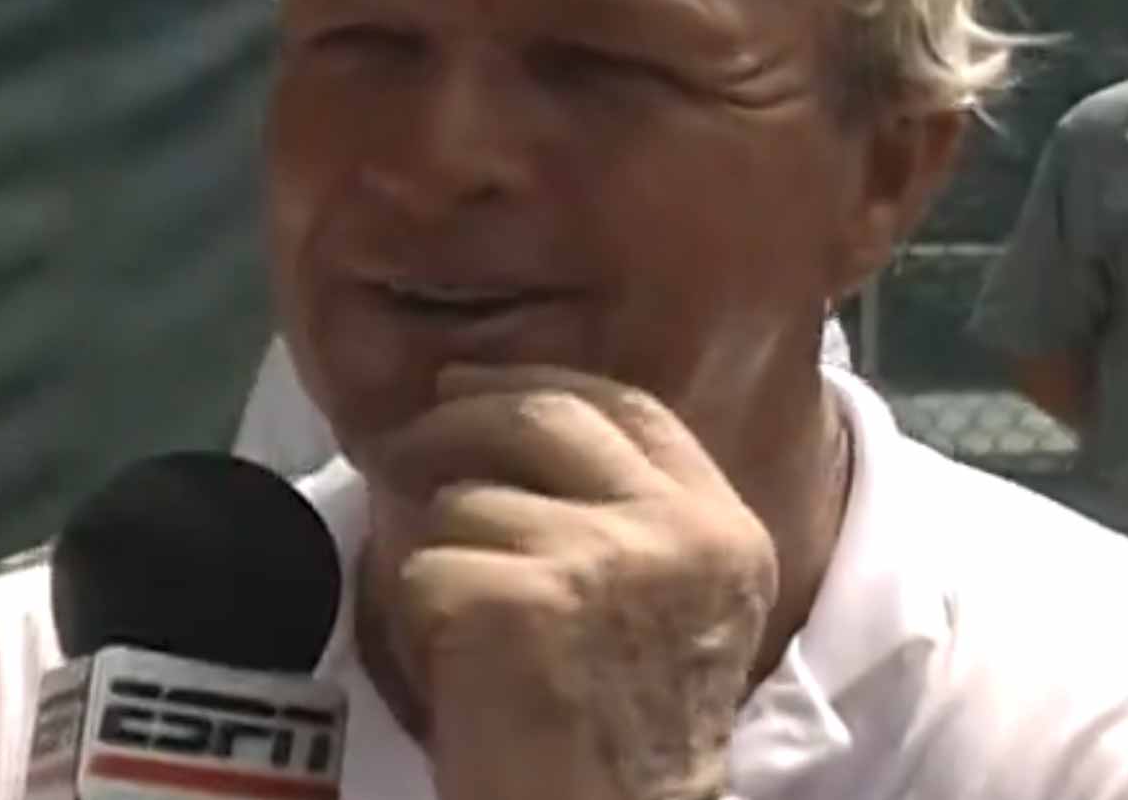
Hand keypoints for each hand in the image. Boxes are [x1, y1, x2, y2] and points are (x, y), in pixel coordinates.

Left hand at [364, 364, 776, 799]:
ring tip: (467, 638)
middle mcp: (674, 531)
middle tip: (404, 444)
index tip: (475, 384)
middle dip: (458, 420)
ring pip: (466, 502)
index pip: (631, 407)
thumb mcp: (671, 612)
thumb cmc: (626, 744)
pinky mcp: (520, 601)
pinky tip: (452, 676)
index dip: (543, 383)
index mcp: (722, 529)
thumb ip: (625, 517)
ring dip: (440, 558)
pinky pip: (422, 569)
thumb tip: (505, 417)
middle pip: (543, 417)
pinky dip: (412, 620)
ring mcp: (599, 559)